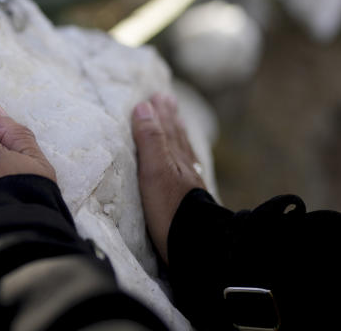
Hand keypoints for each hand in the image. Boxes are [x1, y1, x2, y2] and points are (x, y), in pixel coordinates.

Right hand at [132, 93, 206, 263]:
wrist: (196, 245)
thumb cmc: (170, 208)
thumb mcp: (154, 171)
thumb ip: (150, 139)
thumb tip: (144, 105)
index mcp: (174, 158)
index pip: (166, 129)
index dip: (161, 113)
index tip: (158, 95)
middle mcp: (184, 167)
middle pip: (177, 137)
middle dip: (170, 119)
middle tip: (167, 101)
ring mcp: (189, 185)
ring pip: (183, 153)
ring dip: (177, 135)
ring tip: (176, 122)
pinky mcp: (191, 201)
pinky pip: (188, 171)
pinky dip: (185, 159)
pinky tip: (186, 162)